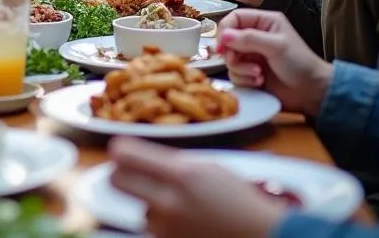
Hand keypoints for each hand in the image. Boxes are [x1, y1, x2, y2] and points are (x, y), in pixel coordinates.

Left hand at [110, 138, 286, 237]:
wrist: (262, 237)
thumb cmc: (238, 199)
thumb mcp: (206, 168)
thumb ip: (170, 162)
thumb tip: (133, 155)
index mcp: (180, 176)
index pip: (124, 156)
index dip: (119, 151)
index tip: (122, 150)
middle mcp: (168, 205)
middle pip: (117, 181)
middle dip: (122, 175)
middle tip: (133, 173)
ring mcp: (167, 231)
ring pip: (140, 210)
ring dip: (152, 206)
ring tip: (182, 206)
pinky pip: (154, 230)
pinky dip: (164, 225)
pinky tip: (187, 222)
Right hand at [217, 9, 332, 117]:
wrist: (312, 93)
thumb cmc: (300, 63)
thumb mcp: (276, 46)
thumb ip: (249, 38)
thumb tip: (224, 36)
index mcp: (264, 22)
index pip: (235, 18)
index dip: (225, 30)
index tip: (221, 45)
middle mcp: (255, 37)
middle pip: (228, 40)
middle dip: (231, 53)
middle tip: (235, 60)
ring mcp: (252, 56)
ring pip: (230, 59)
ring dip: (241, 69)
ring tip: (258, 74)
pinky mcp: (250, 74)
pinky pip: (235, 75)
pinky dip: (245, 79)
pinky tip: (260, 82)